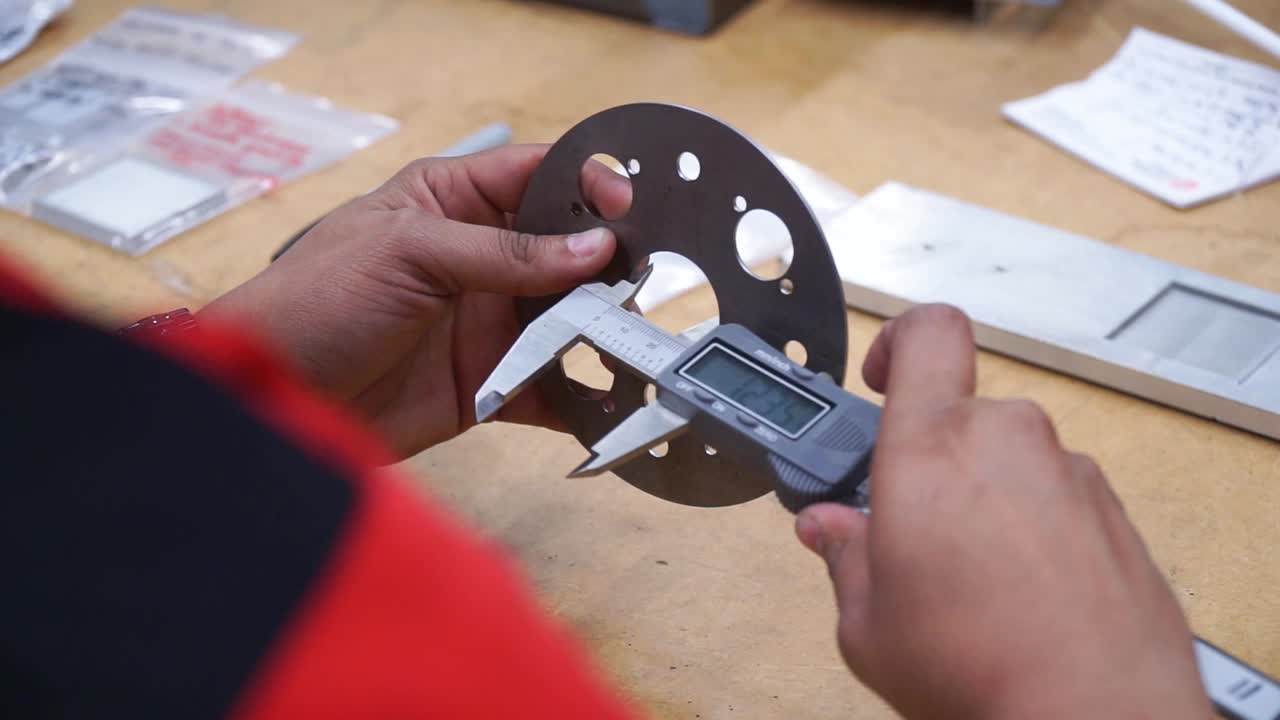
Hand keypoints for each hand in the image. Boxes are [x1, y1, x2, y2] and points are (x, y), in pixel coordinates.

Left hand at [201, 145, 631, 456]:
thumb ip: (504, 252)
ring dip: (601, 330)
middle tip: (638, 281)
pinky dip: (581, 395)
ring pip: (568, 319)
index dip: (587, 183)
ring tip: (631, 341)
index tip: (628, 207)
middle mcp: (481, 259)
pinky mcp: (491, 384)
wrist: (276, 398)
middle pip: (567, 250)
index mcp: (454, 202)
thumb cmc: (317, 300)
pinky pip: (551, 387)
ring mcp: (489, 323)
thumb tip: (592, 249)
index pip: (537, 175)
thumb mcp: (409, 253)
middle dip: (607, 264)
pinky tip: (609, 399)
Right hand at [794, 305, 1210, 718]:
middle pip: (962, 413)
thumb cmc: (984, 670)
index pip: (926, 332)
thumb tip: (830, 532)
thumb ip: (845, 558)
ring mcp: (1069, 472)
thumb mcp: (869, 624)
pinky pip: (1057, 495)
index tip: (883, 377)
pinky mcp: (1113, 512)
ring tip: (970, 578)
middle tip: (912, 527)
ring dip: (986, 498)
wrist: (1096, 717)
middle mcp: (1007, 440)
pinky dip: (1034, 528)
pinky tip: (1021, 592)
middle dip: (932, 460)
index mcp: (931, 447)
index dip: (898, 341)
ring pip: (1011, 458)